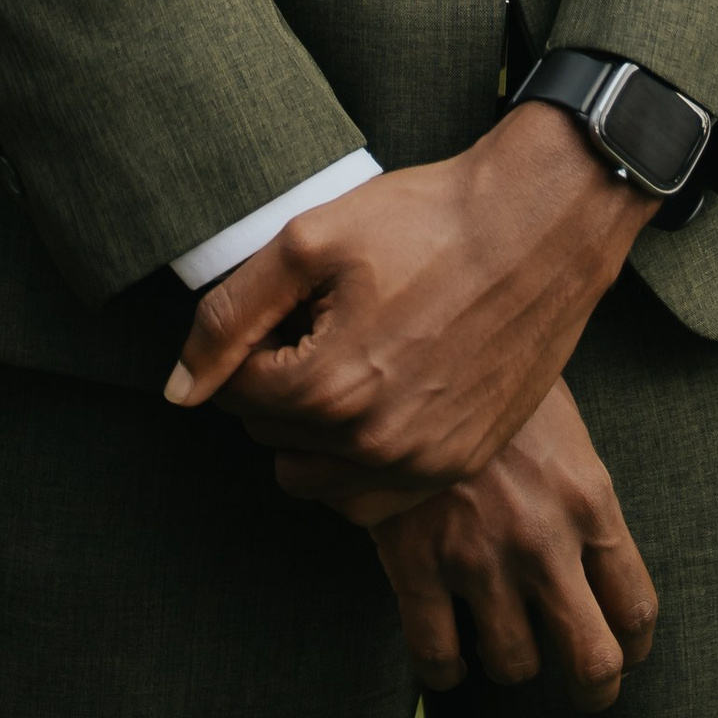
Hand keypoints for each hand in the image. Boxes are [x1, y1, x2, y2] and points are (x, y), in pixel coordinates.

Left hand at [164, 104, 655, 506]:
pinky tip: (385, 394)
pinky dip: (360, 460)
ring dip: (315, 429)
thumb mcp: (307, 241)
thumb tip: (178, 391)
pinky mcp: (460, 464)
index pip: (233, 394)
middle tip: (327, 321)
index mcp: (326, 389)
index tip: (297, 301)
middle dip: (280, 383)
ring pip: (316, 478)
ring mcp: (423, 465)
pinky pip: (373, 496)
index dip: (252, 342)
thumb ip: (228, 318)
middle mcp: (373, 446)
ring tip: (353, 357)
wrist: (539, 228)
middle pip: (271, 436)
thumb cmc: (425, 221)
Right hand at [372, 382, 656, 713]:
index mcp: (589, 501)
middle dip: (594, 688)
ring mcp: (478, 557)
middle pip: (593, 662)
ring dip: (510, 661)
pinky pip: (438, 658)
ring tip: (501, 639)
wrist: (414, 354)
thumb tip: (598, 569)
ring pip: (515, 665)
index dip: (633, 645)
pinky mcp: (416, 564)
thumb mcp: (564, 433)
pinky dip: (444, 671)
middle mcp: (543, 540)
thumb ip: (583, 502)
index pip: (637, 609)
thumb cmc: (498, 387)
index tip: (621, 650)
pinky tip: (447, 656)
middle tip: (583, 688)